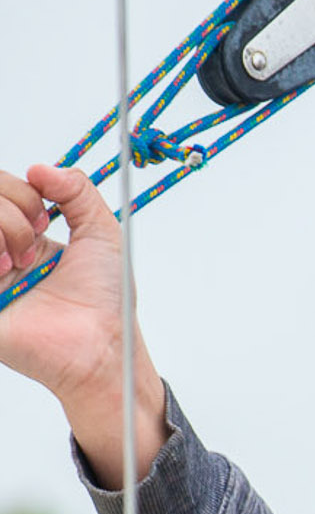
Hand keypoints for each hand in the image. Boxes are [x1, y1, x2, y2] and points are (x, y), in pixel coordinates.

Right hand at [0, 164, 167, 483]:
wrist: (101, 346)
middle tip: (34, 243)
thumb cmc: (105, 302)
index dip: (19, 192)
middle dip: (10, 207)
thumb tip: (39, 167)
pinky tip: (4, 270)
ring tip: (19, 262)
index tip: (45, 220)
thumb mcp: (103, 233)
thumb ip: (77, 191)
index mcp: (21, 234)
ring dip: (2, 225)